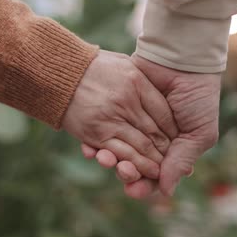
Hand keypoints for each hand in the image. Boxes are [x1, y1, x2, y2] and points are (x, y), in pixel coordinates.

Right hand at [63, 51, 177, 178]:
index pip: (163, 113)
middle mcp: (125, 102)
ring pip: (139, 147)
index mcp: (135, 82)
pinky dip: (133, 165)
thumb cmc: (95, 66)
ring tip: (161, 170)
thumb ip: (145, 82)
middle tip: (174, 158)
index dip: (174, 129)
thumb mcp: (125, 65)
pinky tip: (142, 171)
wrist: (57, 71)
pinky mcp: (94, 134)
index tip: (179, 137)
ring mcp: (109, 120)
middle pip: (154, 132)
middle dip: (166, 149)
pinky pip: (118, 153)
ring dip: (152, 162)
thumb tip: (166, 100)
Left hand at [84, 55, 220, 197]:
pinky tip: (90, 147)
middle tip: (120, 170)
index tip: (133, 189)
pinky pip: (101, 131)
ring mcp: (131, 126)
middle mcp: (149, 142)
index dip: (142, 185)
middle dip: (123, 173)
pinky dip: (94, 142)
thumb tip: (165, 192)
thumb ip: (181, 161)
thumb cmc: (198, 98)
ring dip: (107, 160)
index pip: (152, 177)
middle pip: (131, 167)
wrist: (183, 60)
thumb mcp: (199, 133)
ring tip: (103, 159)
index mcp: (170, 151)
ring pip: (114, 152)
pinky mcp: (116, 111)